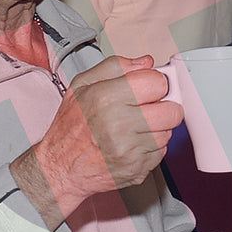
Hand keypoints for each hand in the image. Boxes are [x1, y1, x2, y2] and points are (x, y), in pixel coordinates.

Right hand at [11, 55, 181, 225]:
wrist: (59, 167)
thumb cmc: (70, 127)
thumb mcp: (82, 86)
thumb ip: (116, 67)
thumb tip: (146, 62)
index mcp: (106, 97)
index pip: (158, 82)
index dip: (156, 83)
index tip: (149, 88)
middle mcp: (119, 124)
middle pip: (172, 110)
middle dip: (163, 107)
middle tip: (147, 109)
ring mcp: (129, 149)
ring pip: (169, 132)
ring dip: (157, 129)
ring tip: (135, 128)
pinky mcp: (137, 168)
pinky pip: (162, 151)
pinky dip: (151, 147)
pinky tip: (132, 144)